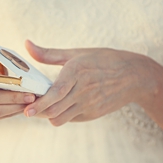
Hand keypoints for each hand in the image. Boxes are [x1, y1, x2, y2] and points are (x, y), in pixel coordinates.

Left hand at [22, 40, 161, 125]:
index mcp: (77, 72)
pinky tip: (62, 106)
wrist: (135, 76)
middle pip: (54, 110)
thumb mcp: (77, 53)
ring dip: (50, 116)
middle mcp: (83, 90)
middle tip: (29, 108)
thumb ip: (49, 53)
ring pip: (61, 119)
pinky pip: (72, 119)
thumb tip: (27, 44)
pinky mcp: (94, 113)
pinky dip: (63, 115)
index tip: (27, 110)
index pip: (54, 94)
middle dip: (39, 112)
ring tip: (44, 108)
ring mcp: (89, 104)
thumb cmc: (104, 60)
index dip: (39, 104)